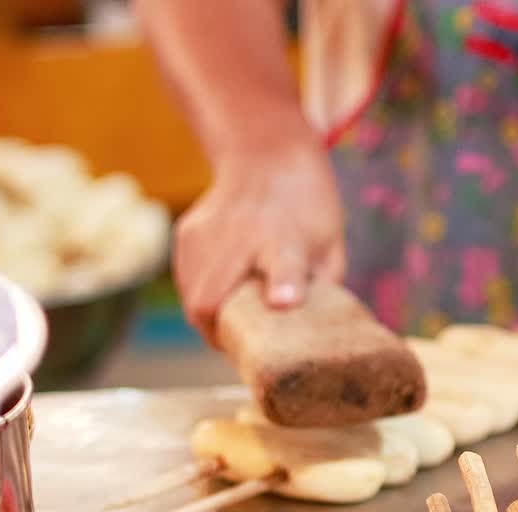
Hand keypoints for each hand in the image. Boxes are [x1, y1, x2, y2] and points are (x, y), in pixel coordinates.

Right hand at [174, 139, 345, 343]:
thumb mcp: (330, 244)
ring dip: (209, 319)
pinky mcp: (187, 234)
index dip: (284, 284)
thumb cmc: (306, 210)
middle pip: (212, 298)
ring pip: (192, 298)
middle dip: (222, 336)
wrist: (265, 154)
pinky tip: (223, 290)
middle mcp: (240, 233)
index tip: (283, 302)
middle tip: (242, 350)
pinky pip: (187, 281)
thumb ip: (322, 288)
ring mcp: (207, 233)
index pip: (284, 263)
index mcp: (287, 237)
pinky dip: (201, 295)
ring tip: (233, 324)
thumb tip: (315, 336)